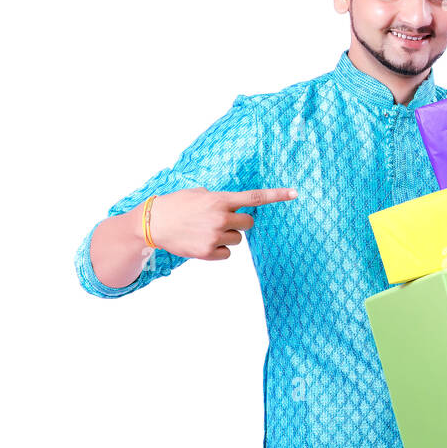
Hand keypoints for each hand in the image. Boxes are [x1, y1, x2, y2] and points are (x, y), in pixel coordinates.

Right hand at [149, 186, 296, 259]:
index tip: (295, 193)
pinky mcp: (208, 252)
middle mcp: (220, 217)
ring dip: (226, 236)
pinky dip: (218, 250)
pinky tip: (202, 242)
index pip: (254, 198)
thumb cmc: (176, 205)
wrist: (151, 223)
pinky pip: (227, 254)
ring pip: (237, 239)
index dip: (277, 195)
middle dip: (238, 222)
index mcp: (220, 200)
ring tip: (205, 231)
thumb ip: (220, 199)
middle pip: (248, 223)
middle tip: (220, 220)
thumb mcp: (199, 193)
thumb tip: (234, 207)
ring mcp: (215, 236)